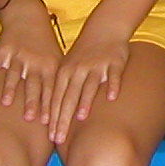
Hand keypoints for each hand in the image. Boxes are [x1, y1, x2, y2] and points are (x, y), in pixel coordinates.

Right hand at [0, 0, 61, 120]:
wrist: (28, 15)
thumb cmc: (45, 43)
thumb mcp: (56, 59)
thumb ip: (58, 82)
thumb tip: (66, 109)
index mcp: (50, 66)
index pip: (50, 89)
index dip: (49, 106)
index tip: (49, 123)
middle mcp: (34, 61)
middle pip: (33, 85)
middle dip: (32, 101)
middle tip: (30, 118)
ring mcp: (18, 55)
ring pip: (13, 74)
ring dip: (10, 88)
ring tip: (6, 102)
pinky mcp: (3, 49)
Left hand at [47, 27, 131, 144]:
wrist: (104, 28)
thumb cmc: (83, 54)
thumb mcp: (67, 68)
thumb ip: (60, 89)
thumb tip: (50, 118)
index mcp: (64, 72)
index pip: (56, 98)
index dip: (52, 118)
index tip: (50, 137)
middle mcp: (78, 70)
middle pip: (69, 96)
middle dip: (63, 118)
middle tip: (60, 137)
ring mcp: (97, 66)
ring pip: (89, 85)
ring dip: (85, 101)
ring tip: (81, 117)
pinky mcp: (115, 62)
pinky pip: (114, 75)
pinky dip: (113, 85)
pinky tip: (112, 97)